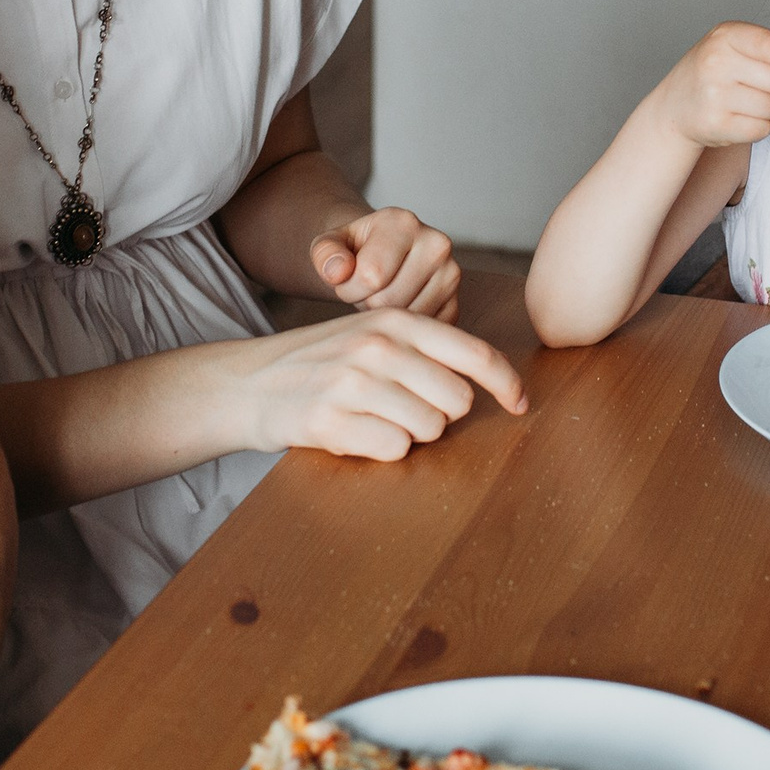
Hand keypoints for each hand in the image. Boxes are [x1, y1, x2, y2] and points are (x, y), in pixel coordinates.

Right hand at [231, 309, 526, 460]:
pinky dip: (381, 449)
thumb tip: (486, 382)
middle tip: (404, 407)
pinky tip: (354, 433)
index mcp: (395, 320)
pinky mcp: (330, 421)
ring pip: (428, 429)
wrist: (248, 383)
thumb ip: (425, 348)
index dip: (507, 383)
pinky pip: (393, 449)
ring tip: (373, 418)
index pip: (473, 353)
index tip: (520, 404)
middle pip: (456, 402)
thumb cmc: (322, 361)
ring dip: (409, 433)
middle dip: (440, 414)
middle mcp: (377, 346)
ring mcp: (352, 383)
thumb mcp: (372, 334)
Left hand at [310, 207, 461, 320]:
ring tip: (380, 297)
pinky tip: (395, 309)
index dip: (348, 287)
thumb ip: (324, 253)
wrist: (381, 255)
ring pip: (406, 320)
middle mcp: (437, 245)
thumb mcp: (329, 245)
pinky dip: (403, 329)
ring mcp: (451, 275)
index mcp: (404, 223)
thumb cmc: (355, 251)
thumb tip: (337, 272)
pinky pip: (422, 332)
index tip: (346, 281)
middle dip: (365, 304)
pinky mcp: (455, 304)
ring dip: (384, 318)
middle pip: (388, 301)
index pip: (371, 275)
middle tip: (364, 291)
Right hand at [647, 22, 769, 149]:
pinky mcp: (715, 124)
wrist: (674, 108)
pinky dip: (762, 127)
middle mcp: (716, 63)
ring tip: (765, 106)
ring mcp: (714, 94)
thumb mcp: (735, 48)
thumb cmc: (710, 74)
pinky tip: (748, 118)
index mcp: (725, 36)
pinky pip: (761, 129)